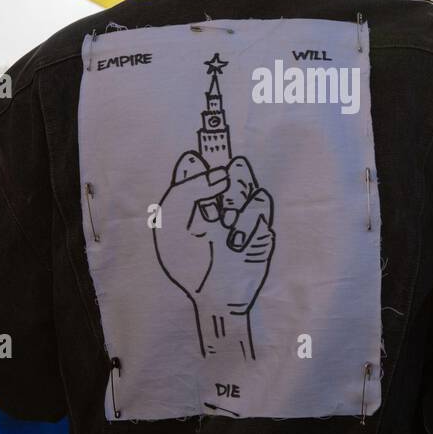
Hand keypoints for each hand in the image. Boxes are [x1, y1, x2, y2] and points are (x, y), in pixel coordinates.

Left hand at [153, 150, 274, 358]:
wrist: (213, 297)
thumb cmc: (187, 264)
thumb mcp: (172, 224)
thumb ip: (186, 190)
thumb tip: (210, 168)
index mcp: (191, 197)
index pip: (198, 163)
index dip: (202, 150)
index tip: (205, 136)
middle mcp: (216, 200)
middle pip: (227, 164)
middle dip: (224, 168)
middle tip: (221, 177)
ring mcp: (239, 211)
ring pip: (246, 182)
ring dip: (235, 199)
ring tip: (224, 223)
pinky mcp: (260, 225)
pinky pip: (260, 204)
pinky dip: (247, 220)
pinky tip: (234, 240)